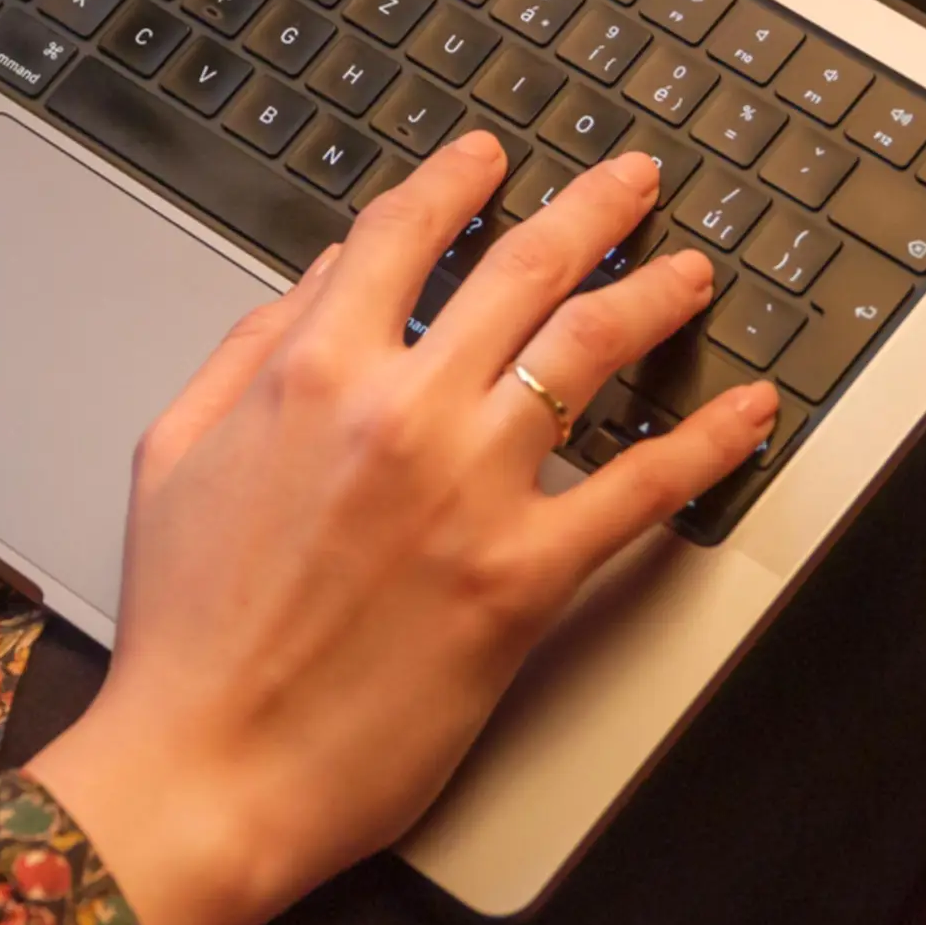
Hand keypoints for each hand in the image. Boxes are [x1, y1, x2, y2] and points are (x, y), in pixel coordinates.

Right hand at [22, 137, 780, 924]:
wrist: (210, 766)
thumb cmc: (185, 629)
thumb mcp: (177, 453)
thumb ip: (249, 351)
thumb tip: (318, 280)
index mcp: (311, 371)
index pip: (403, 233)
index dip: (458, 180)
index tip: (492, 158)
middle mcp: (402, 409)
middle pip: (525, 268)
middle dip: (594, 207)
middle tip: (634, 182)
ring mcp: (472, 489)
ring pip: (592, 349)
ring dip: (658, 294)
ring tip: (693, 272)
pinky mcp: (524, 576)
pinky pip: (640, 488)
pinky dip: (708, 441)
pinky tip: (748, 413)